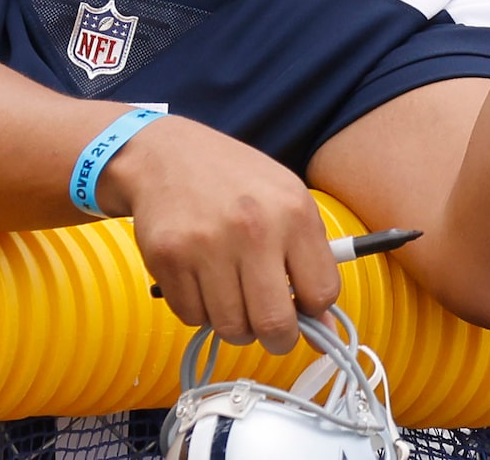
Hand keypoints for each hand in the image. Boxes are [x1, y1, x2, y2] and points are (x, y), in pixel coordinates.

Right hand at [95, 113, 340, 354]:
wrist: (165, 153)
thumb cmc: (233, 181)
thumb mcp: (286, 203)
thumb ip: (311, 262)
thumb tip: (324, 331)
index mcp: (293, 211)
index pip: (321, 295)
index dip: (312, 310)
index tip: (298, 304)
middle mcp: (252, 227)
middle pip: (275, 325)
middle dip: (275, 337)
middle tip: (266, 322)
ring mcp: (206, 244)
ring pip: (231, 329)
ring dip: (233, 322)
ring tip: (229, 290)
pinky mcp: (168, 258)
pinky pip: (191, 317)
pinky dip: (198, 308)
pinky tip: (199, 278)